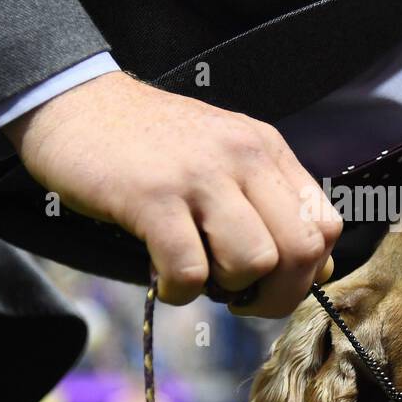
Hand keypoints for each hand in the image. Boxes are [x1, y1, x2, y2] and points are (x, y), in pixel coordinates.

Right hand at [4, 70, 340, 317]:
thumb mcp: (224, 157)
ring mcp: (199, 175)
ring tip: (198, 276)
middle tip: (240, 297)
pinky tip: (162, 278)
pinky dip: (179, 291)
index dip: (308, 270)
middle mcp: (243, 157)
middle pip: (301, 249)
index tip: (272, 282)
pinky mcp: (152, 197)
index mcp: (267, 149)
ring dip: (227, 288)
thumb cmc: (149, 142)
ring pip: (253, 261)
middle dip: (278, 294)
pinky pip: (189, 269)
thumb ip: (269, 203)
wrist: (75, 103)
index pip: (326, 224)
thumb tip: (317, 267)